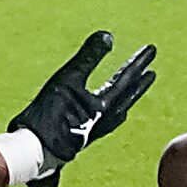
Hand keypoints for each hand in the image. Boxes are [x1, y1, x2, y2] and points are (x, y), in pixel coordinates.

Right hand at [5, 29, 157, 186]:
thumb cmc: (49, 114)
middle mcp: (105, 120)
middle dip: (139, 82)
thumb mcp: (68, 79)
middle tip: (151, 72)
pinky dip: (114, 113)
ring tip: (133, 93)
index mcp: (104, 106)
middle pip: (127, 97)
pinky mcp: (84, 138)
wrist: (35, 151)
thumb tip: (108, 35)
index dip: (138, 62)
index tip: (152, 50)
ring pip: (119, 112)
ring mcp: (95, 131)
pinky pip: (108, 123)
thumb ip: (88, 57)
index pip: (126, 79)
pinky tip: (105, 116)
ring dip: (128, 99)